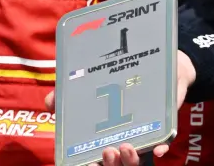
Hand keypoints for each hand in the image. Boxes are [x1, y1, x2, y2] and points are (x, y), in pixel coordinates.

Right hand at [44, 52, 195, 162]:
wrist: (156, 59)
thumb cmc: (118, 78)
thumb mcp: (90, 83)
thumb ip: (67, 94)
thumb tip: (50, 102)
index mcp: (102, 135)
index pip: (95, 158)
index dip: (92, 164)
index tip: (87, 164)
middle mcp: (122, 138)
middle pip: (116, 164)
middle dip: (111, 164)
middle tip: (106, 152)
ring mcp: (143, 134)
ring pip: (136, 158)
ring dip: (131, 159)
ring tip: (125, 147)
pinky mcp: (163, 125)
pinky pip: (163, 143)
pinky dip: (160, 148)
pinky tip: (158, 150)